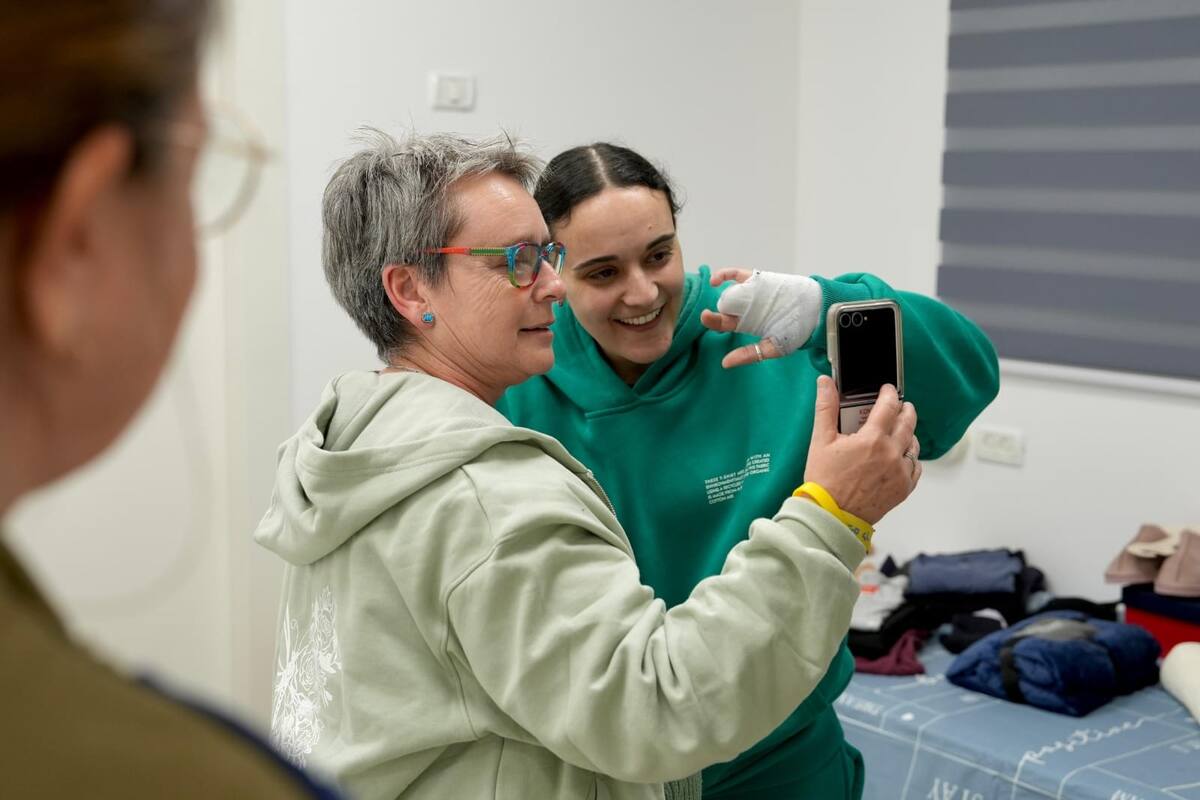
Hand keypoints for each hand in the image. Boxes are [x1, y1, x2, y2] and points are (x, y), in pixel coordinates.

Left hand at [700, 268, 821, 368]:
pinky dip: (724, 275)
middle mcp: (746, 308)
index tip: (707, 319)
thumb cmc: (797, 331)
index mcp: (747, 324)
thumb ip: (750, 355)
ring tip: (714, 296)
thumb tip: (725, 363)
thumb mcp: (773, 348)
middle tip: (707, 315)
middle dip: (713, 312)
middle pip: (723, 308)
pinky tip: (715, 280)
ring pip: (729, 291)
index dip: (713, 322)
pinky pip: (737, 275)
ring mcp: (751, 293)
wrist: (817, 310)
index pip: (724, 323)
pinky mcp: (758, 279)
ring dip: (719, 293)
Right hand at [802, 377, 920, 524]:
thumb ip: (826, 408)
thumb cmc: (824, 481)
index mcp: (872, 439)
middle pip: (908, 422)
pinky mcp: (903, 488)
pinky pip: (915, 468)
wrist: (831, 516)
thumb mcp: (820, 440)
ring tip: (899, 431)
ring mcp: (900, 472)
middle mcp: (891, 454)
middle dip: (905, 409)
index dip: (889, 394)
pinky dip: (910, 459)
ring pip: (913, 444)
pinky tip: (900, 457)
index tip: (887, 390)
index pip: (889, 406)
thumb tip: (826, 383)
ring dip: (908, 434)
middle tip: (900, 406)